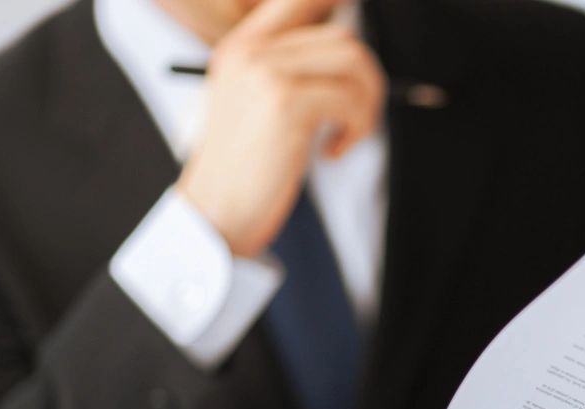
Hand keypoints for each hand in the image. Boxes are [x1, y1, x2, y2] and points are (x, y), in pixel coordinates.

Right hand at [177, 0, 384, 256]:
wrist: (216, 211)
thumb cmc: (245, 168)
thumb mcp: (256, 104)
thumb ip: (289, 72)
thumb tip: (349, 53)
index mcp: (241, 45)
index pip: (301, 0)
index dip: (339, 11)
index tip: (356, 60)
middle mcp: (250, 49)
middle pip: (341, 34)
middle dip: (367, 78)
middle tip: (359, 115)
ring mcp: (266, 72)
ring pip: (353, 60)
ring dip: (367, 102)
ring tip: (349, 132)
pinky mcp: (285, 102)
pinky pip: (350, 99)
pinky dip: (357, 128)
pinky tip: (333, 151)